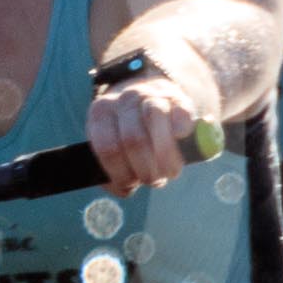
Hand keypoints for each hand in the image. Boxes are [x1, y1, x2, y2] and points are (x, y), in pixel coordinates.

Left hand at [86, 78, 200, 195]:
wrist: (148, 93)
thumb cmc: (125, 130)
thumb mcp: (110, 142)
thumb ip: (110, 167)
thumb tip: (123, 190)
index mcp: (100, 113)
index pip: (107, 148)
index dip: (120, 173)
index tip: (131, 185)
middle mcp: (124, 100)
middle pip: (133, 139)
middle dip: (145, 170)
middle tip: (153, 181)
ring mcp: (151, 95)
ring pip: (155, 120)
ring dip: (165, 157)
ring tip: (170, 173)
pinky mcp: (177, 97)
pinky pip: (179, 113)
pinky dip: (182, 129)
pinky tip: (181, 141)